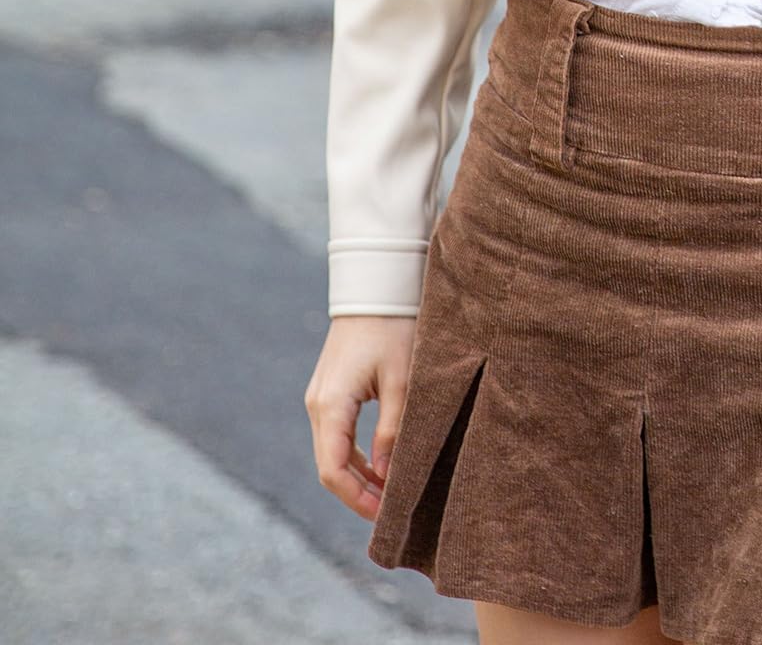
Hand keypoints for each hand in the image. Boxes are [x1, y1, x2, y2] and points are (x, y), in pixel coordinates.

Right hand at [305, 315, 416, 518]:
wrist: (377, 288)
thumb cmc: (394, 328)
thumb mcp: (402, 379)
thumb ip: (393, 428)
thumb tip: (387, 473)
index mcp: (331, 404)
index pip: (332, 469)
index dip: (356, 498)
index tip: (384, 515)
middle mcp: (318, 405)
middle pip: (329, 466)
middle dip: (358, 493)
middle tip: (391, 512)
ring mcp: (321, 398)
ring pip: (333, 452)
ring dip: (357, 476)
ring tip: (390, 494)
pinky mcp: (331, 391)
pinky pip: (338, 435)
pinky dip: (355, 455)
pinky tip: (381, 465)